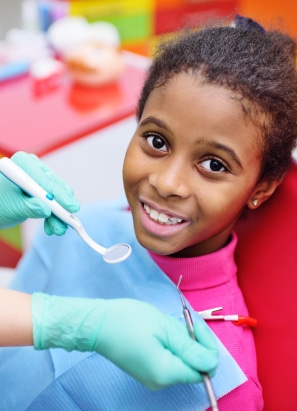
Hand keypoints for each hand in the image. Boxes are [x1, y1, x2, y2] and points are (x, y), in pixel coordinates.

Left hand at [0, 152, 78, 233]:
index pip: (46, 180)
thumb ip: (30, 208)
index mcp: (24, 164)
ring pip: (57, 197)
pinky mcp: (43, 189)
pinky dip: (54, 215)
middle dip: (61, 207)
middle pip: (56, 187)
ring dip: (58, 215)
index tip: (72, 207)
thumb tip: (46, 210)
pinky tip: (52, 226)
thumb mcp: (13, 207)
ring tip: (57, 230)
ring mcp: (40, 178)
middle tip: (68, 222)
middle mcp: (34, 167)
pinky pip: (54, 202)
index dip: (60, 195)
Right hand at [32, 293, 218, 389]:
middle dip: (194, 343)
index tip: (194, 325)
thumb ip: (190, 347)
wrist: (97, 324)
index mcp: (166, 373)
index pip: (205, 368)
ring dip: (182, 344)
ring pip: (182, 363)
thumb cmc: (128, 320)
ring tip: (166, 326)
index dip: (206, 345)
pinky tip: (160, 333)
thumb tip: (212, 362)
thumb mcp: (164, 327)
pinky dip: (172, 347)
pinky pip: (170, 362)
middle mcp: (161, 383)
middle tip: (181, 322)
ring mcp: (153, 379)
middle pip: (194, 367)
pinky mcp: (147, 372)